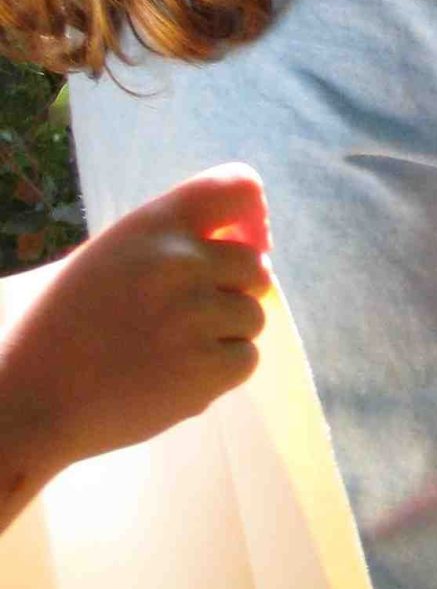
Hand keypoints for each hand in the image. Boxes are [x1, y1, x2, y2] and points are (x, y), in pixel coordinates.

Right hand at [0, 166, 271, 522]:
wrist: (30, 399)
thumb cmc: (61, 327)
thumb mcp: (104, 258)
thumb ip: (166, 243)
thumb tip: (239, 239)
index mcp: (153, 226)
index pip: (238, 188)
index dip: (249, 216)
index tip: (241, 239)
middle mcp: (180, 262)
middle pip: (254, 265)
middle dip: (232, 289)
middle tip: (191, 313)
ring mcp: (196, 316)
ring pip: (253, 315)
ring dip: (225, 333)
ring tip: (174, 348)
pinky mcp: (207, 369)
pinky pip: (247, 358)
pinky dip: (221, 371)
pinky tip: (175, 375)